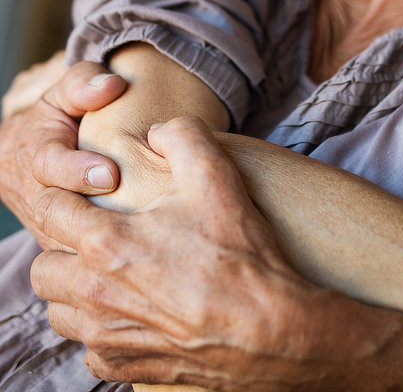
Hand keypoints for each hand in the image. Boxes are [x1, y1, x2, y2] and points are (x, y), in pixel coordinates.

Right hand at [0, 61, 125, 247]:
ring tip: (142, 235)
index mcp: (36, 153)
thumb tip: (111, 84)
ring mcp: (47, 223)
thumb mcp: (67, 92)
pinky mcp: (64, 242)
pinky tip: (142, 252)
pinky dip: (107, 257)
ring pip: (69, 242)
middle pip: (58, 212)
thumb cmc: (63, 115)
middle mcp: (37, 193)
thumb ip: (84, 84)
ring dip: (101, 241)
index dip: (76, 171)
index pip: (48, 166)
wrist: (39, 149)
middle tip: (131, 209)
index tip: (109, 173)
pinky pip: (82, 259)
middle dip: (93, 212)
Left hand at [30, 117, 320, 389]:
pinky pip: (89, 348)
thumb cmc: (237, 251)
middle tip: (97, 235)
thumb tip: (158, 130)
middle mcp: (93, 292)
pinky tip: (133, 312)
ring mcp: (104, 334)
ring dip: (76, 290)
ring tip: (111, 274)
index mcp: (106, 243)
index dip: (64, 192)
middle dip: (62, 246)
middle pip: (44, 266)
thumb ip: (181, 135)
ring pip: (59, 310)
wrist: (265, 325)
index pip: (52, 209)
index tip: (85, 192)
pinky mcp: (122, 365)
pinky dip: (102, 329)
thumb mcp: (215, 174)